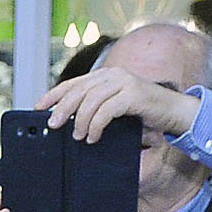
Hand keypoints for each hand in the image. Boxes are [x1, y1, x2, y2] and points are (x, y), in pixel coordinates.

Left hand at [35, 64, 202, 147]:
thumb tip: (68, 122)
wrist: (173, 111)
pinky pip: (107, 110)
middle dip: (62, 108)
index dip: (53, 95)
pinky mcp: (133, 95)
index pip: (72, 83)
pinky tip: (93, 136)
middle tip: (54, 125)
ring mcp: (124, 82)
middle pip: (78, 90)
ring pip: (91, 100)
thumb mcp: (114, 108)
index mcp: (105, 76)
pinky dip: (96, 125)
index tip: (38, 108)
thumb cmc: (142, 112)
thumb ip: (95, 109)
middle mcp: (112, 75)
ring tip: (78, 136)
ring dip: (81, 121)